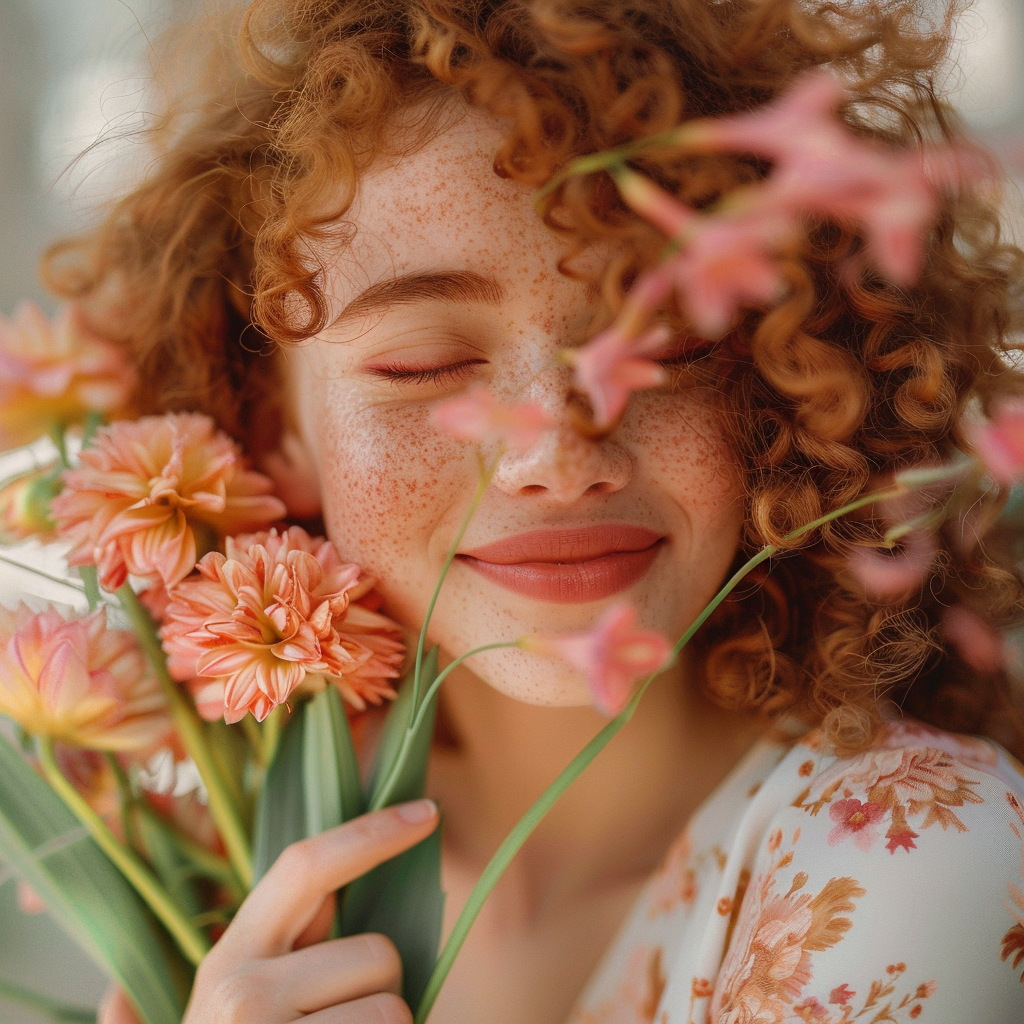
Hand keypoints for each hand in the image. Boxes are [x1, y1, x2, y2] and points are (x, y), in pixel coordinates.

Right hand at [101, 799, 438, 1023]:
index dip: (372, 833)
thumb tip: (337, 888)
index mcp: (230, 956)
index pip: (306, 866)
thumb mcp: (244, 1003)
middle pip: (378, 953)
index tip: (429, 812)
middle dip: (378, 991)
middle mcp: (241, 992)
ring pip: (394, 1010)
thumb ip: (289, 947)